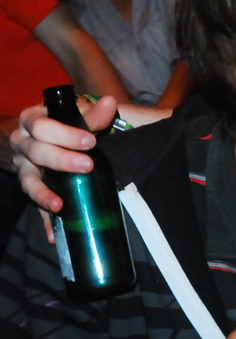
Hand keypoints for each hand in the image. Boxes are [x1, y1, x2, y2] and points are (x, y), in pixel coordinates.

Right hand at [12, 96, 116, 241]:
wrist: (53, 137)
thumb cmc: (67, 123)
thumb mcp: (78, 116)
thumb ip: (93, 114)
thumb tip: (109, 102)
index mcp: (32, 121)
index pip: (42, 126)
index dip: (65, 134)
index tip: (90, 141)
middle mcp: (23, 144)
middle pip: (36, 152)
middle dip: (60, 160)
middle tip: (87, 166)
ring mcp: (25, 169)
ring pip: (29, 182)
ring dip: (43, 195)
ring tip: (58, 206)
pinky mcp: (31, 189)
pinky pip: (35, 206)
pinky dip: (45, 221)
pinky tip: (53, 236)